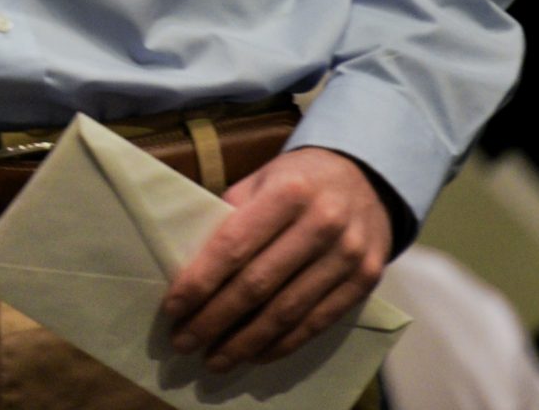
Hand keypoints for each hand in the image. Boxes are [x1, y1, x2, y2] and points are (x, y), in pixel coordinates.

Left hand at [160, 146, 390, 369]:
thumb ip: (230, 218)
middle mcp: (321, 225)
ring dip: (246, 342)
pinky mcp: (365, 281)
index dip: (201, 281)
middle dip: (216, 319)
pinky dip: (284, 343)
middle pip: (258, 284)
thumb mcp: (259, 181)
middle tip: (185, 342)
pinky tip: (256, 355)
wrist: (365, 178)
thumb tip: (190, 268)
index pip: (234, 246)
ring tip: (215, 359)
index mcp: (287, 193)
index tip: (173, 308)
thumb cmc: (296, 181)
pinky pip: (319, 322)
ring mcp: (348, 256)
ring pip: (288, 311)